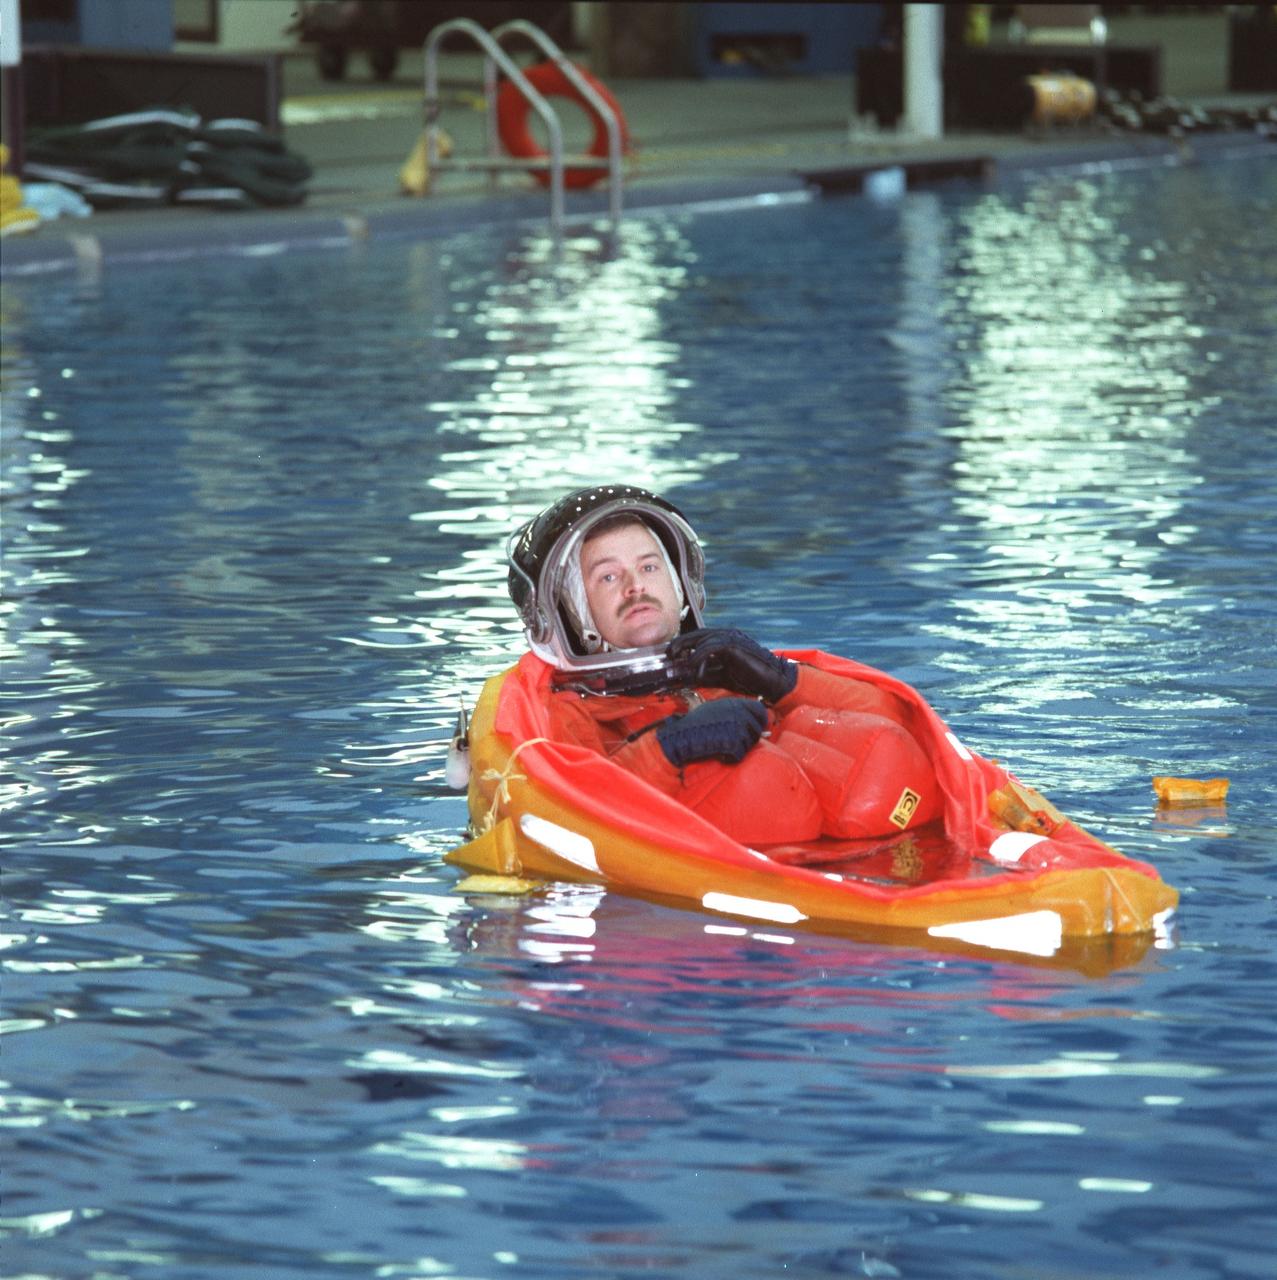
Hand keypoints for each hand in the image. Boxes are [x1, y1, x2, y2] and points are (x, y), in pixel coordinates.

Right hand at [654, 698, 766, 767]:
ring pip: (748, 745)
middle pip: (756, 730)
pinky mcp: (735, 743)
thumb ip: (733, 712)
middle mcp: (740, 714)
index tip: (756, 728)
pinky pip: (739, 755)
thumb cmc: (695, 724)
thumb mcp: (715, 709)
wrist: (683, 735)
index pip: (759, 710)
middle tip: (733, 742)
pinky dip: (730, 757)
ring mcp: (739, 728)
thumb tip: (752, 720)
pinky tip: (718, 753)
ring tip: (720, 745)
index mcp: (735, 703)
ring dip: (737, 749)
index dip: (759, 721)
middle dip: (748, 738)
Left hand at [667, 628, 797, 703]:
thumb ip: (702, 676)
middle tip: (668, 654)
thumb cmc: (748, 679)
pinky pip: (712, 647)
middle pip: (697, 634)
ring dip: (689, 653)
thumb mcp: (719, 677)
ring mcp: (731, 638)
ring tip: (679, 665)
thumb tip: (683, 679)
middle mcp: (726, 635)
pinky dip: (699, 656)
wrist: (772, 682)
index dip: (682, 644)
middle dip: (680, 643)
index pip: (697, 638)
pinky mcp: (734, 644)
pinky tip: (693, 666)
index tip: (669, 654)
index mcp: (723, 640)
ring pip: (703, 639)